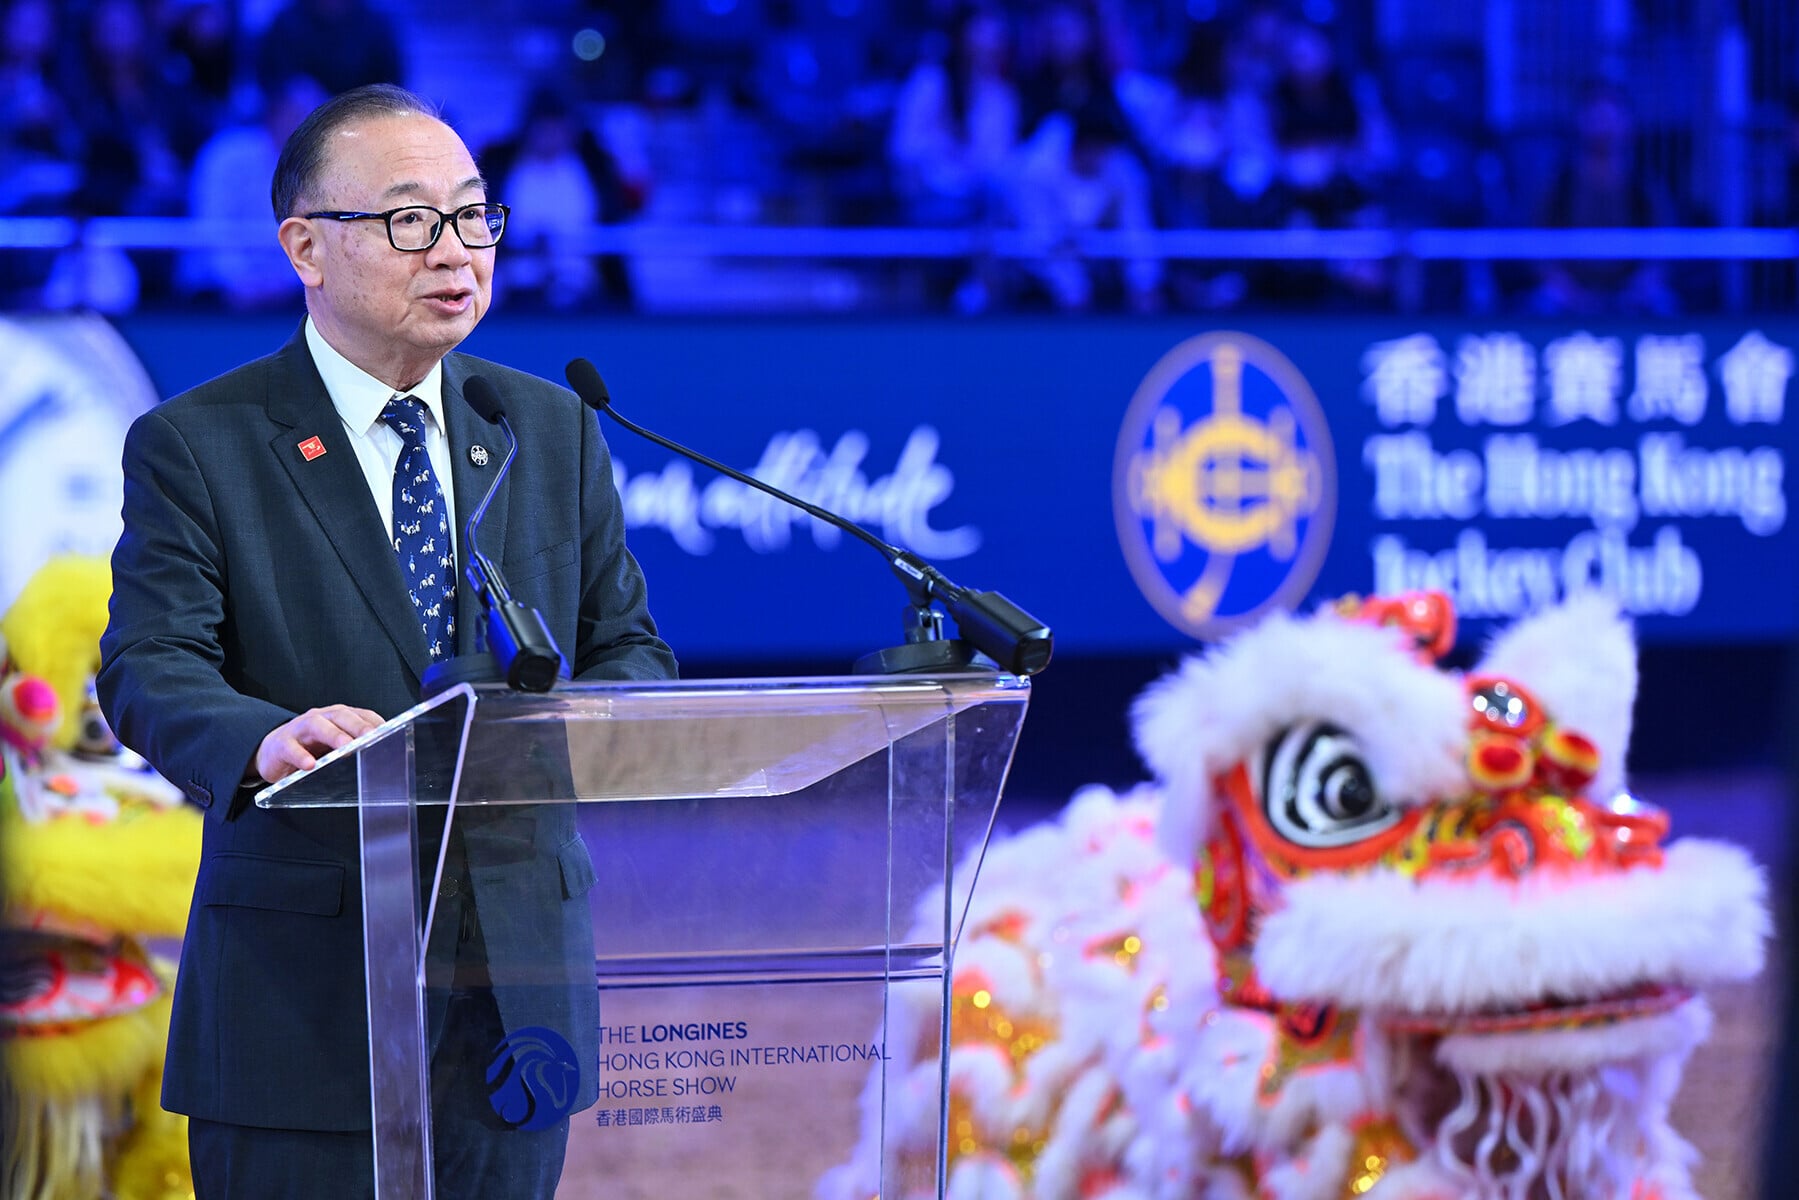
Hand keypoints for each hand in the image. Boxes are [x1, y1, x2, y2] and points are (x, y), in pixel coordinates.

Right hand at [254, 705, 384, 783]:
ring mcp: (300, 728)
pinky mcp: (281, 744)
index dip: (375, 723)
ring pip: (317, 726)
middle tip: (370, 738)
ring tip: (345, 747)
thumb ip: (355, 748)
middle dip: (358, 726)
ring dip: (333, 735)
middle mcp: (321, 718)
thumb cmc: (309, 748)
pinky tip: (309, 765)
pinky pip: (291, 747)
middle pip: (341, 716)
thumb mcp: (334, 746)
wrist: (272, 752)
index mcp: (338, 718)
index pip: (361, 715)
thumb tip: (382, 760)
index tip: (390, 733)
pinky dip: (300, 755)